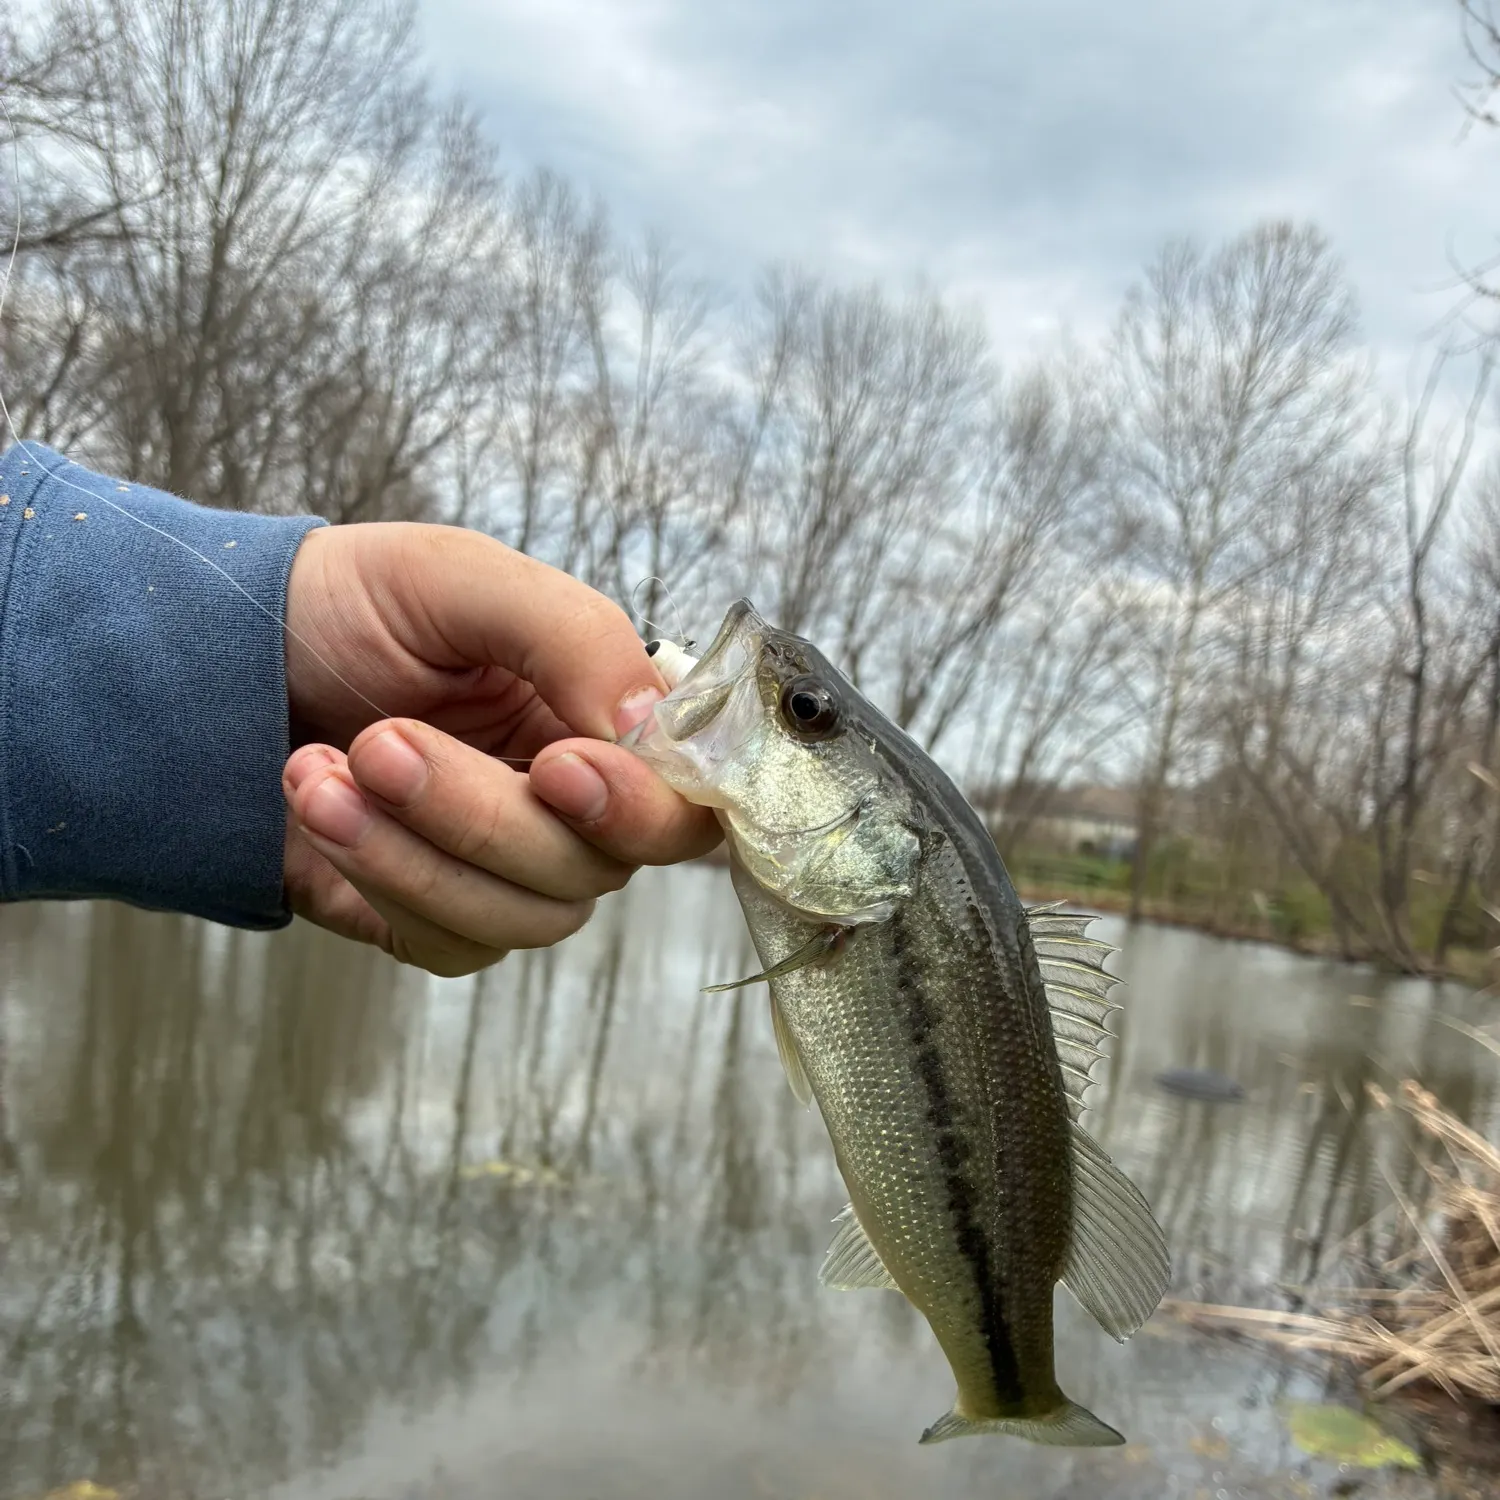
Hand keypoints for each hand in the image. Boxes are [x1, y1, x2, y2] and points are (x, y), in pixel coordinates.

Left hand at [281, 523, 719, 973]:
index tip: (558, 766)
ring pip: (525, 916)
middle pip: (597, 867)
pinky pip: (453, 944)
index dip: (637, 802)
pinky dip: (379, 881)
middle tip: (382, 743)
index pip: (683, 800)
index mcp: (602, 720)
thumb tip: (648, 725)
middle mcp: (576, 807)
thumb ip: (575, 635)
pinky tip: (319, 807)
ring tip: (321, 771)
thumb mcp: (460, 578)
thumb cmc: (354, 605)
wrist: (224, 660)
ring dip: (413, 851)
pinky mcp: (441, 921)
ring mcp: (511, 873)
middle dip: (485, 816)